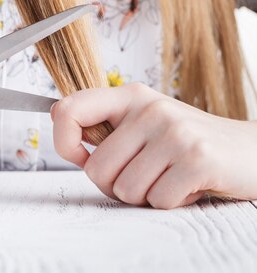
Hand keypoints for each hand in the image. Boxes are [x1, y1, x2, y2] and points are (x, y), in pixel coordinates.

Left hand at [51, 83, 256, 208]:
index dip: (63, 141)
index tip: (79, 156)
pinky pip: (156, 200)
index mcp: (130, 96)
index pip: (69, 109)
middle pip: (95, 169)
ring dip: (144, 195)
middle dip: (115, 185)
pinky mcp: (197, 159)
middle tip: (143, 176)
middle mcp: (150, 109)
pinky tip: (187, 184)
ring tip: (168, 177)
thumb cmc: (187, 143)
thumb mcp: (145, 124)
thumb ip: (106, 126)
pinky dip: (170, 202)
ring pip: (124, 189)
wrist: (250, 152)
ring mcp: (174, 132)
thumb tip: (60, 124)